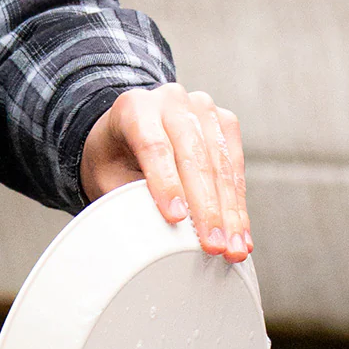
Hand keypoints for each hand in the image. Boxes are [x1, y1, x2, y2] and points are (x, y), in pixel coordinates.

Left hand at [80, 83, 250, 263]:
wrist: (129, 133)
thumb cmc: (115, 159)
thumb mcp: (107, 178)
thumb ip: (125, 198)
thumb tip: (152, 235)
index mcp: (135, 108)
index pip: (154, 145)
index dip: (166, 184)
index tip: (175, 219)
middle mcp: (172, 101)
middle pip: (193, 156)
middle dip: (206, 207)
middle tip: (213, 245)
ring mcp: (202, 109)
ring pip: (220, 164)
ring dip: (230, 211)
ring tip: (234, 247)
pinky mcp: (225, 123)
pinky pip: (236, 166)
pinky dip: (239, 204)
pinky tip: (241, 232)